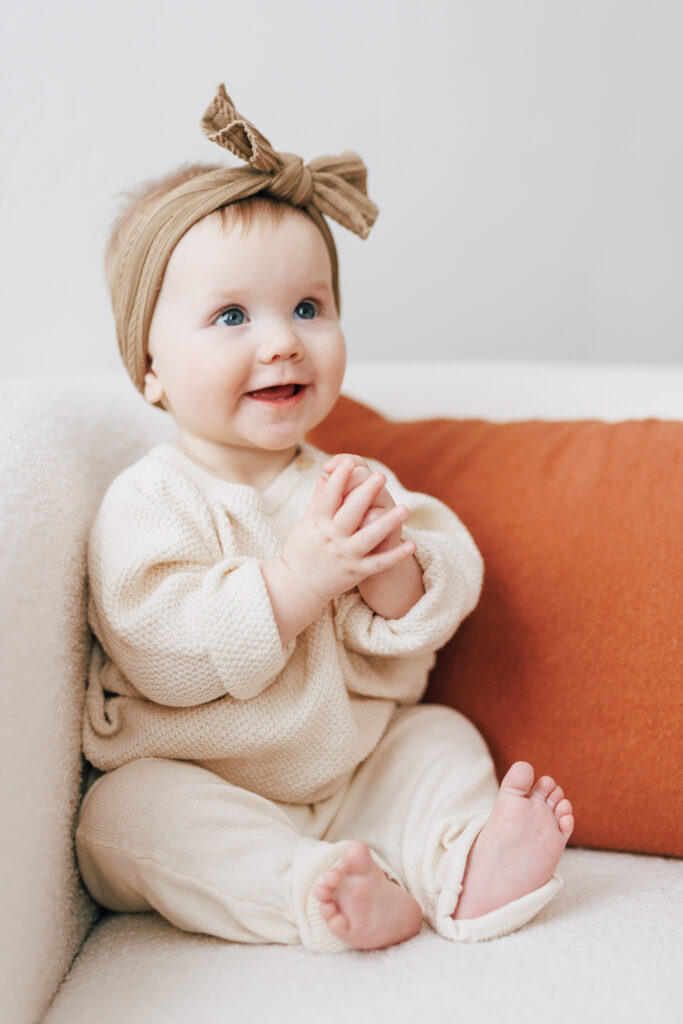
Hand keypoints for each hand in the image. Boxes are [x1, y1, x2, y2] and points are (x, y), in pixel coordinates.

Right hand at [281, 457, 414, 602]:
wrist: (297, 587)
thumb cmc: (300, 550)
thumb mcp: (304, 524)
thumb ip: (316, 501)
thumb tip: (323, 477)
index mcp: (318, 523)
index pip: (328, 496)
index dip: (338, 478)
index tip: (347, 461)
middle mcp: (332, 538)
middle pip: (350, 513)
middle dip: (364, 493)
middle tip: (381, 476)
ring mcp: (345, 556)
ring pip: (368, 538)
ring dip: (386, 523)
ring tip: (404, 509)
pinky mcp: (355, 572)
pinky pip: (378, 564)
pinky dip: (395, 556)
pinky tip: (411, 545)